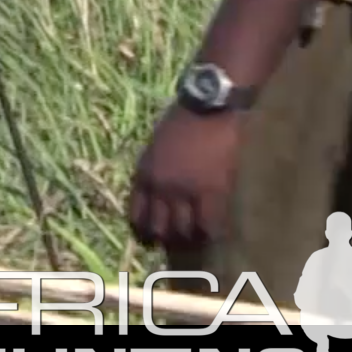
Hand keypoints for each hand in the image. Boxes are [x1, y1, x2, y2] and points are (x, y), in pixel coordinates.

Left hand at [127, 104, 245, 252]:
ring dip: (190, 241)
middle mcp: (159, 186)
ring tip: (198, 241)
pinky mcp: (211, 189)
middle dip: (168, 242)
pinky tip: (216, 233)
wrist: (207, 106)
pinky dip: (211, 233)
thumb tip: (159, 200)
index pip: (136, 217)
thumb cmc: (181, 123)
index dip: (143, 235)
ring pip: (184, 232)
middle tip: (179, 245)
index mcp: (142, 174)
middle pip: (159, 230)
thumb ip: (154, 174)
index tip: (151, 242)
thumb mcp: (155, 148)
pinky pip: (209, 224)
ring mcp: (185, 190)